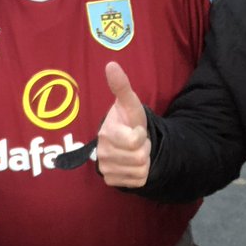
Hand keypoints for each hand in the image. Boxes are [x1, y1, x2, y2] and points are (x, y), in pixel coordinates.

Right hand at [97, 61, 150, 187]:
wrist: (126, 141)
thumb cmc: (128, 120)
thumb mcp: (130, 103)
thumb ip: (121, 86)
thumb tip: (111, 64)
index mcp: (106, 132)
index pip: (134, 141)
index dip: (140, 134)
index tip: (134, 129)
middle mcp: (102, 152)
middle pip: (139, 157)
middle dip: (143, 148)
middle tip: (136, 141)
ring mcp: (106, 168)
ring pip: (140, 170)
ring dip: (143, 160)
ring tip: (134, 150)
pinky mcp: (111, 181)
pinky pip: (138, 181)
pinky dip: (140, 173)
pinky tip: (132, 163)